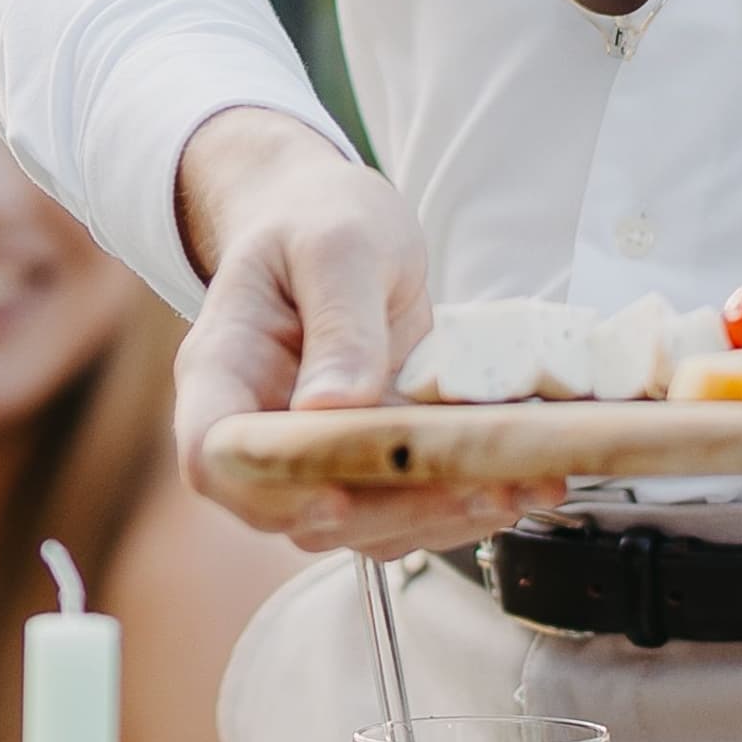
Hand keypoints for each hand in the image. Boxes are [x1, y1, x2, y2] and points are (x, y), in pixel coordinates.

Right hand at [171, 110, 507, 556]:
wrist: (330, 219)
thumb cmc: (319, 219)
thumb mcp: (337, 246)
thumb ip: (340, 322)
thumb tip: (335, 407)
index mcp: (225, 368)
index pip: (217, 456)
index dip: (269, 489)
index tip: (338, 495)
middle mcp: (260, 426)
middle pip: (296, 507)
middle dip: (390, 511)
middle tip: (476, 488)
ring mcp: (313, 451)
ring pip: (360, 523)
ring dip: (441, 518)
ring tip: (520, 489)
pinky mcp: (367, 459)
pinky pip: (404, 504)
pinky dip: (463, 503)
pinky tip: (525, 482)